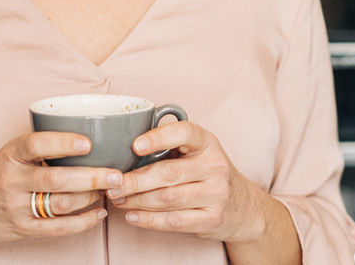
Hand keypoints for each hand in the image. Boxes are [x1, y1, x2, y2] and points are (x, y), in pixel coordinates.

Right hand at [0, 131, 118, 247]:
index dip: (63, 143)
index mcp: (9, 154)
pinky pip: (57, 228)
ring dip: (91, 197)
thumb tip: (89, 134)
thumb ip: (39, 146)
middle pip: (56, 179)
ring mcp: (16, 207)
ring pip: (60, 204)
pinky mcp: (22, 230)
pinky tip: (99, 213)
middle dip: (91, 177)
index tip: (88, 142)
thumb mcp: (9, 153)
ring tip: (111, 188)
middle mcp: (11, 180)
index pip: (36, 144)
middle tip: (116, 174)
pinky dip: (83, 222)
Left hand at [106, 120, 267, 242]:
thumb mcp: (197, 152)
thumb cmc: (207, 173)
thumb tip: (124, 150)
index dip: (159, 137)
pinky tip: (132, 216)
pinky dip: (149, 220)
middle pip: (169, 173)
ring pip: (168, 198)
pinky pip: (174, 221)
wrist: (242, 205)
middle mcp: (215, 166)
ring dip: (137, 200)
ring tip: (118, 199)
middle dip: (135, 180)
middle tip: (112, 183)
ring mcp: (216, 194)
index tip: (135, 145)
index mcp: (208, 142)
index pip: (185, 133)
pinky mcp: (212, 218)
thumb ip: (170, 147)